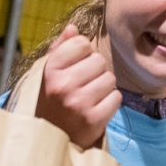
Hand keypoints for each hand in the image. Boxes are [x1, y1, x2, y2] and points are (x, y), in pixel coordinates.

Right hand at [36, 26, 120, 148]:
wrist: (50, 138)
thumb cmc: (51, 99)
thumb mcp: (48, 72)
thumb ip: (60, 48)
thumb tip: (73, 28)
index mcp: (50, 69)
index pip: (82, 43)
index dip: (82, 53)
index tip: (75, 66)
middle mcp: (63, 85)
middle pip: (99, 60)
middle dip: (94, 70)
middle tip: (83, 85)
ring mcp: (79, 103)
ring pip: (110, 78)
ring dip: (103, 87)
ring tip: (89, 97)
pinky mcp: (94, 120)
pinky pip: (117, 97)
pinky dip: (110, 102)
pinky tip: (96, 108)